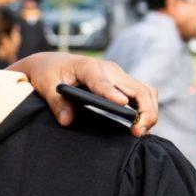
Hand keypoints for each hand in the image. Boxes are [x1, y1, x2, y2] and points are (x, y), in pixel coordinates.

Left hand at [9, 53, 157, 137]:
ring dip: (149, 112)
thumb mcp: (46, 86)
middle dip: (145, 111)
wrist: (52, 62)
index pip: (102, 80)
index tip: (121, 105)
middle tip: (137, 133)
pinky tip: (139, 127)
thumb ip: (56, 103)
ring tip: (140, 132)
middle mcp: (109, 70)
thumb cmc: (49, 72)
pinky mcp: (120, 84)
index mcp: (88, 67)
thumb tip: (67, 121)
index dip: (112, 93)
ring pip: (145, 91)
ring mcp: (117, 76)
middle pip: (138, 88)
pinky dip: (145, 110)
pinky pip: (141, 95)